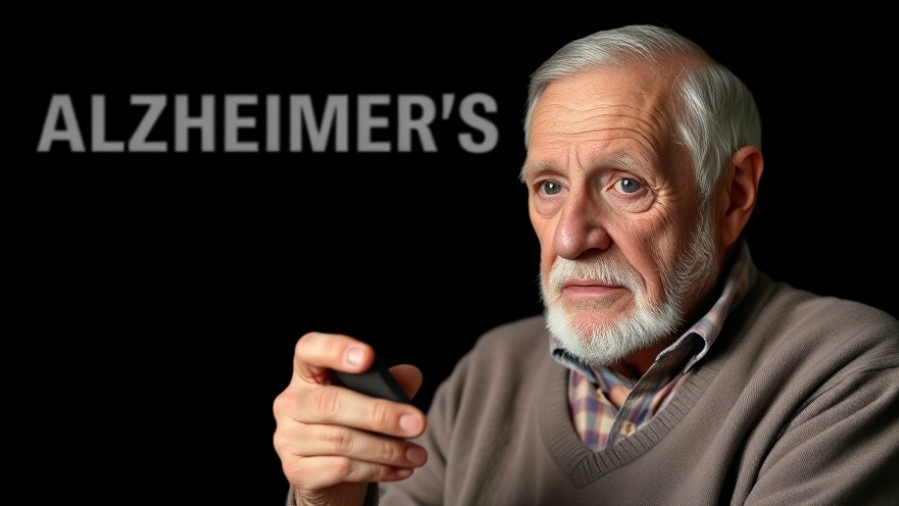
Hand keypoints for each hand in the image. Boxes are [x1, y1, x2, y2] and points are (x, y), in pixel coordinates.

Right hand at [273, 332, 426, 505]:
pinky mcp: (296, 471)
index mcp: (307, 374)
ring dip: (388, 449)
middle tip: (418, 424)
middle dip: (380, 414)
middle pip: (331, 403)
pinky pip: (341, 468)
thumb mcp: (370, 400)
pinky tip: (401, 470)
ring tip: (417, 455)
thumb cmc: (351, 426)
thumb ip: (389, 384)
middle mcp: (290, 403)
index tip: (368, 357)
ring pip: (341, 441)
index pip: (309, 350)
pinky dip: (378, 470)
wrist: (331, 478)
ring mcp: (288, 439)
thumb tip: (412, 375)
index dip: (335, 350)